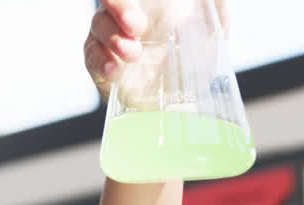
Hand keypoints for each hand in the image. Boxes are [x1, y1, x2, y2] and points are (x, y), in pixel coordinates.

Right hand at [83, 0, 228, 100]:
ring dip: (113, 38)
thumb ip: (212, 6)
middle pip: (109, 2)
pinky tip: (114, 70)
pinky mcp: (103, 68)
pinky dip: (100, 62)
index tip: (140, 13)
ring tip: (132, 54)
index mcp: (146, 1)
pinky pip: (91, 58)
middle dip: (119, 8)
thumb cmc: (195, 52)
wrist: (189, 97)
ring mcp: (111, 40)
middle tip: (137, 26)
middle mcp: (124, 16)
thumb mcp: (211, 25)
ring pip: (98, 27)